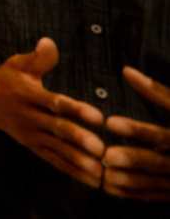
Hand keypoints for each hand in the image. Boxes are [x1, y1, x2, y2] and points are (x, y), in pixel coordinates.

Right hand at [0, 38, 106, 186]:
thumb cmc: (6, 80)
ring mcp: (31, 135)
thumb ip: (38, 58)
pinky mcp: (34, 147)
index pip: (55, 103)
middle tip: (101, 148)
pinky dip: (73, 171)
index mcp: (28, 95)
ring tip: (101, 171)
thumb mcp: (17, 64)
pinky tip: (93, 180)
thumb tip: (49, 42)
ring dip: (78, 160)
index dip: (76, 110)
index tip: (98, 117)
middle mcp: (30, 117)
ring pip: (57, 149)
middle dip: (79, 139)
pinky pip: (55, 161)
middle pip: (57, 129)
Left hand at [102, 66, 169, 199]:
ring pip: (156, 183)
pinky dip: (133, 193)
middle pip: (159, 162)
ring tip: (104, 175)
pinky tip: (111, 187)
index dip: (137, 130)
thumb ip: (157, 92)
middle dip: (134, 159)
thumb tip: (126, 71)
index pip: (162, 135)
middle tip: (106, 155)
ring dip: (130, 181)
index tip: (111, 122)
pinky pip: (155, 195)